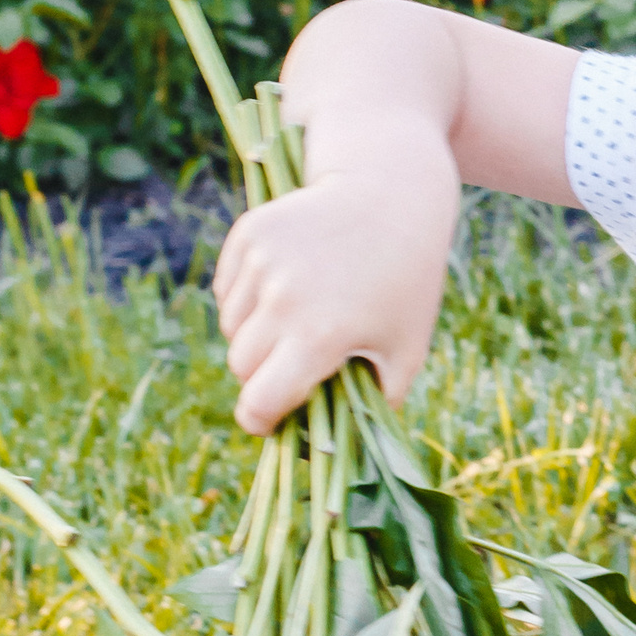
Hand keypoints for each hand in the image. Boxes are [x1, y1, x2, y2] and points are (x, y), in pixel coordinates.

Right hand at [213, 158, 457, 433]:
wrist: (392, 191)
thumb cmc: (407, 279)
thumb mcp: (407, 347)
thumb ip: (376, 402)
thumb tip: (339, 444)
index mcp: (320, 336)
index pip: (260, 401)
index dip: (259, 421)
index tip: (265, 424)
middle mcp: (282, 300)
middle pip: (242, 366)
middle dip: (262, 376)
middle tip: (294, 366)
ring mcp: (261, 262)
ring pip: (232, 327)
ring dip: (255, 336)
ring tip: (299, 318)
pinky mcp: (248, 234)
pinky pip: (228, 290)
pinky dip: (247, 299)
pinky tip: (286, 285)